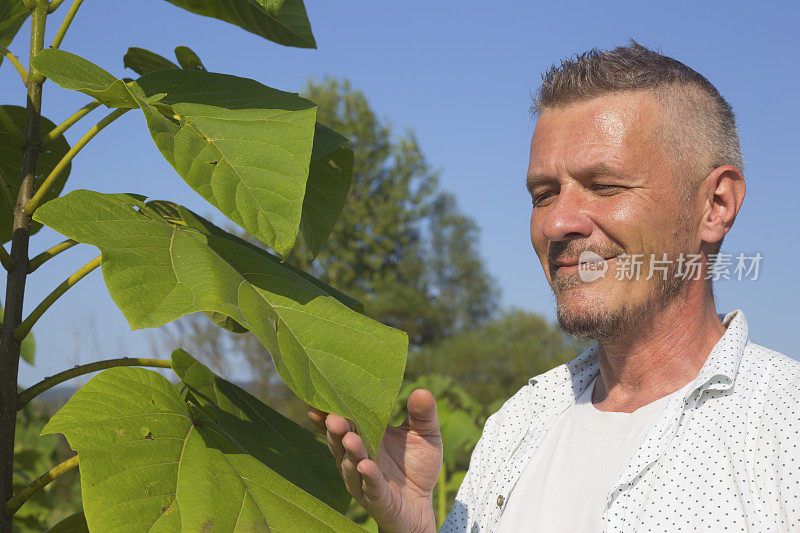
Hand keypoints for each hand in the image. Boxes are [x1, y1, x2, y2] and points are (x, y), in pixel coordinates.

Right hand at [308, 389, 442, 532]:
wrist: (422, 503)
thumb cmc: (417, 464)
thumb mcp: (425, 434)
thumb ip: (423, 415)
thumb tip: (422, 391)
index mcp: (364, 438)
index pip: (343, 424)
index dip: (328, 414)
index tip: (318, 400)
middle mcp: (356, 458)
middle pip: (341, 443)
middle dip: (336, 430)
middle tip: (333, 417)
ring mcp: (363, 480)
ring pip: (351, 465)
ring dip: (350, 452)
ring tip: (350, 439)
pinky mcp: (377, 499)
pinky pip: (371, 486)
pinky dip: (368, 476)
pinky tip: (366, 465)